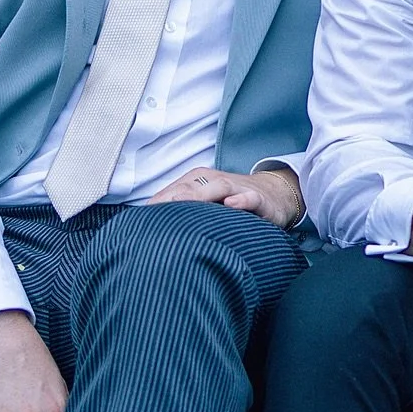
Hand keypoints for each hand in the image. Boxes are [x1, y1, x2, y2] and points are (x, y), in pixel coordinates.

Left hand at [148, 164, 303, 228]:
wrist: (274, 194)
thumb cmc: (231, 202)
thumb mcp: (205, 205)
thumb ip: (181, 212)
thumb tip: (146, 230)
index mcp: (199, 181)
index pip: (173, 191)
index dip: (156, 204)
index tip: (138, 221)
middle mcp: (215, 181)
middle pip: (191, 186)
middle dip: (172, 198)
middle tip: (154, 212)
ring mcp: (238, 188)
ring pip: (218, 187)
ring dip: (200, 195)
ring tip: (181, 204)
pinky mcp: (259, 199)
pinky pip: (250, 197)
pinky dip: (241, 199)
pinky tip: (232, 204)